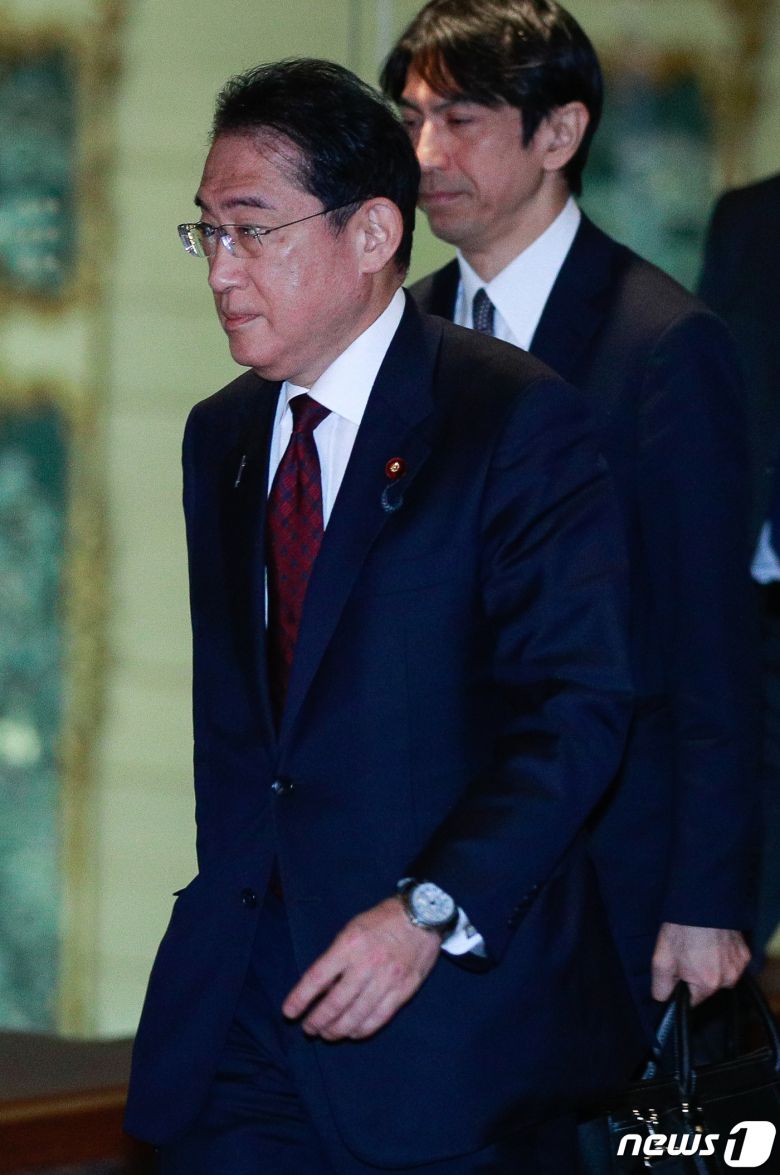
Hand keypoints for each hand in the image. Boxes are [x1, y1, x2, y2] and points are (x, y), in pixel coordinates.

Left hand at [282, 897, 440, 1040]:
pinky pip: (379, 1018)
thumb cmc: (382, 920)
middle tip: (308, 1028)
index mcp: (349, 945)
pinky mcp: (403, 991)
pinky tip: (352, 1032)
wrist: (422, 916)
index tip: (289, 1012)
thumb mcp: (352, 929)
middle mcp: (366, 964)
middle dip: (317, 1020)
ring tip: (327, 1033)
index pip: (317, 978)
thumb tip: (321, 989)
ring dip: (337, 1030)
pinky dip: (362, 1030)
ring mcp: (387, 979)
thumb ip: (337, 958)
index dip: (300, 999)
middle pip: (335, 1003)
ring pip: (356, 1016)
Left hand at [651, 922, 750, 1005]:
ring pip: (720, 976)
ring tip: (699, 947)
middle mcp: (728, 980)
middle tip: (686, 954)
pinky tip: (711, 942)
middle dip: (696, 976)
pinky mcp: (745, 954)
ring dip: (710, 967)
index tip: (677, 973)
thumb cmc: (681, 930)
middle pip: (707, 988)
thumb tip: (662, 999)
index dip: (681, 988)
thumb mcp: (661, 959)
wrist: (701, 903)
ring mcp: (738, 966)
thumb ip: (661, 986)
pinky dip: (722, 957)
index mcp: (707, 984)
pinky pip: (731, 963)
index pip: (692, 1001)